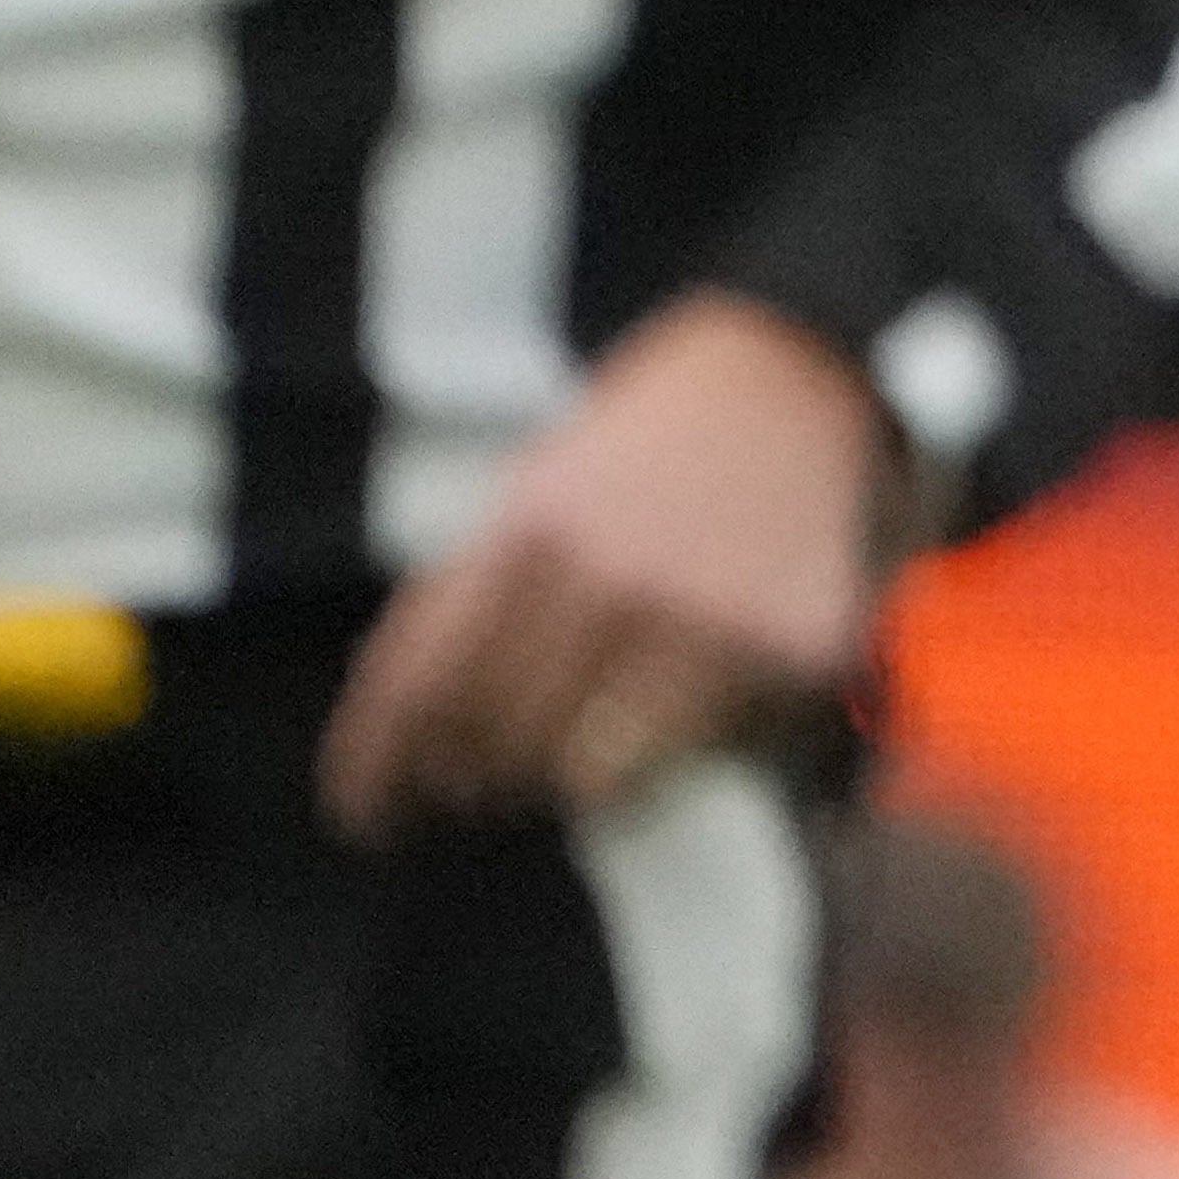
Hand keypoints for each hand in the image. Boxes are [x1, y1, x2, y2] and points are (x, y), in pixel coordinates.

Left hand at [320, 292, 900, 836]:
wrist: (809, 364)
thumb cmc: (659, 427)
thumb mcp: (543, 479)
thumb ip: (482, 588)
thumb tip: (417, 721)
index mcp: (534, 528)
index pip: (419, 688)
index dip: (375, 768)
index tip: (368, 814)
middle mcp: (614, 580)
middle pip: (497, 746)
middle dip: (476, 775)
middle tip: (480, 779)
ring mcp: (708, 621)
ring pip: (592, 777)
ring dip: (570, 773)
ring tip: (574, 750)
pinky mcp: (791, 653)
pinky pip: (705, 755)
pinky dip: (682, 746)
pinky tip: (682, 703)